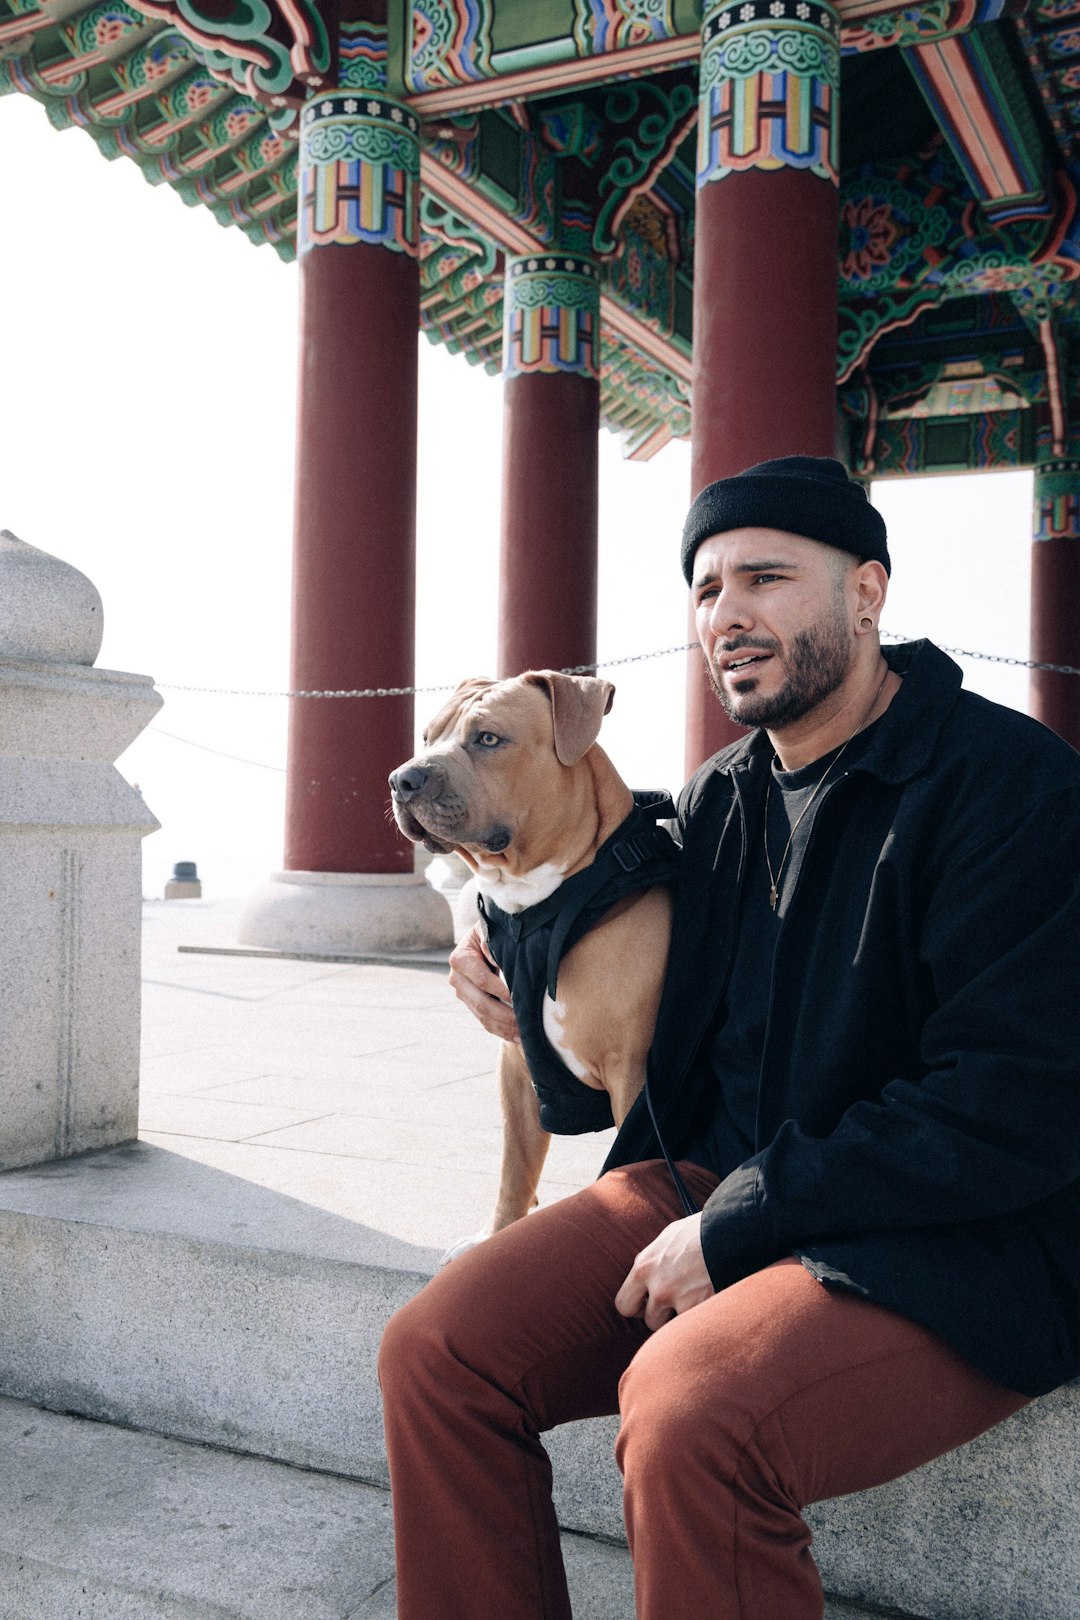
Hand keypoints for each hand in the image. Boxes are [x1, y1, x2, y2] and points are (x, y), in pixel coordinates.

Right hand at [448, 923, 519, 1041]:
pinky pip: (484, 1021)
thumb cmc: (492, 932)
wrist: (483, 938)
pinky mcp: (470, 1003)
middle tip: (526, 1022)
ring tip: (524, 1033)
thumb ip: (494, 944)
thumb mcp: (491, 932)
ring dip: (504, 1027)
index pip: (483, 980)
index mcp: (460, 959)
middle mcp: (456, 978)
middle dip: (505, 1015)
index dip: (502, 991)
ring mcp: (462, 993)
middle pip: (481, 1003)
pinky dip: (500, 1030)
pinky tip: (516, 1037)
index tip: (520, 998)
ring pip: (482, 1016)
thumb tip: (500, 961)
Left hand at [614, 1213, 712, 1330]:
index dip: (637, 1308)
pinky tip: (709, 1301)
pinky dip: (701, 1317)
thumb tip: (649, 1273)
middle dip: (659, 1318)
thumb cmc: (698, 1231)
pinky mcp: (699, 1307)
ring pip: (671, 1327)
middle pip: (647, 1321)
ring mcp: (678, 1299)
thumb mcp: (667, 1238)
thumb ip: (653, 1260)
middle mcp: (657, 1286)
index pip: (623, 1304)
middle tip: (671, 1308)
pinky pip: (692, 1323)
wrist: (727, 1232)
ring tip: (695, 1299)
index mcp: (644, 1267)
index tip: (649, 1304)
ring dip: (681, 1318)